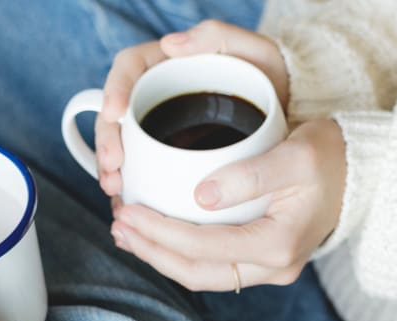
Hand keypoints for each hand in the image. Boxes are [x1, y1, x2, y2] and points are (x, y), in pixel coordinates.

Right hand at [96, 20, 288, 196]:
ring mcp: (159, 131)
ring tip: (117, 192)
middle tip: (113, 168)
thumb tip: (170, 45)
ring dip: (113, 172)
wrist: (288, 124)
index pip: (130, 67)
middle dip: (108, 142)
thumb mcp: (256, 53)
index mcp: (168, 66)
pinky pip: (140, 174)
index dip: (115, 88)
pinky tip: (131, 208)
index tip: (114, 113)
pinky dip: (132, 192)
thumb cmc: (272, 84)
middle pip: (117, 115)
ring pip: (123, 149)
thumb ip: (219, 37)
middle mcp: (157, 98)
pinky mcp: (166, 160)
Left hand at [110, 118, 345, 289]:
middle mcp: (274, 268)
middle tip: (118, 225)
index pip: (204, 247)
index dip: (160, 233)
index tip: (128, 211)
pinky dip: (179, 254)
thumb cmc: (332, 157)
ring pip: (202, 276)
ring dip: (161, 257)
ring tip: (127, 233)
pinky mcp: (263, 261)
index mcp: (279, 245)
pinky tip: (156, 237)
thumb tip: (200, 195)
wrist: (364, 173)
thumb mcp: (296, 154)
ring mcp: (269, 270)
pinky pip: (212, 267)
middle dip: (152, 251)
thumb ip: (250, 175)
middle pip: (197, 272)